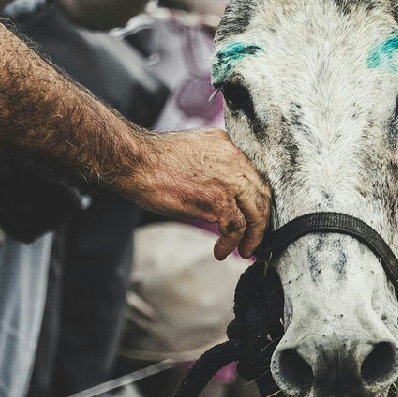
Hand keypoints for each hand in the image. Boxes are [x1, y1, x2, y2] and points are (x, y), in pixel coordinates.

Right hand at [122, 129, 270, 259]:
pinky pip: (235, 226)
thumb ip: (215, 168)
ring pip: (256, 212)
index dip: (258, 199)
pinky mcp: (218, 198)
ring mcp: (229, 178)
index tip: (254, 217)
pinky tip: (221, 250)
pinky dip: (231, 242)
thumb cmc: (155, 161)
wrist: (135, 161)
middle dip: (261, 220)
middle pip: (262, 194)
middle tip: (254, 239)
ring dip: (253, 236)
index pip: (255, 176)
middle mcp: (235, 159)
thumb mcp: (195, 154)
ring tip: (245, 250)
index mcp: (229, 146)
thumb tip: (222, 197)